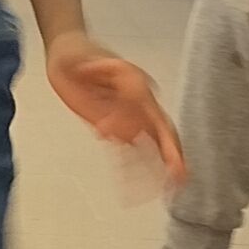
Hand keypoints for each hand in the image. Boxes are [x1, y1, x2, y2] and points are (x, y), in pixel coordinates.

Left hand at [48, 32, 183, 186]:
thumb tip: (116, 78)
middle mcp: (139, 102)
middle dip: (172, 153)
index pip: (147, 107)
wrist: (68, 56)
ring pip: (151, 146)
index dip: (134, 123)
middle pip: (163, 129)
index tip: (106, 132)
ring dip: (156, 169)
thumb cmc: (76, 55)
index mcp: (135, 83)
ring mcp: (130, 116)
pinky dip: (134, 171)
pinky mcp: (116, 127)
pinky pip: (130, 152)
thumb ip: (99, 68)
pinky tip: (135, 192)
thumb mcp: (83, 58)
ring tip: (166, 192)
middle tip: (180, 175)